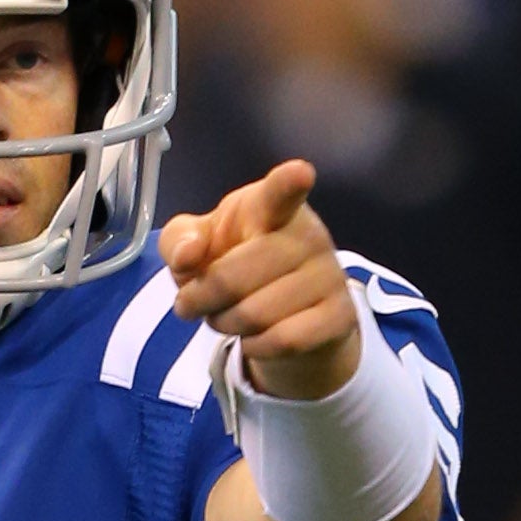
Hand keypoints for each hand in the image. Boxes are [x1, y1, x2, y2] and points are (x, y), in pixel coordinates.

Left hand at [159, 160, 358, 400]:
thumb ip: (180, 240)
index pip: (279, 193)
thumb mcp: (197, 245)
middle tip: (195, 303)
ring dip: (226, 326)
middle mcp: (308, 234)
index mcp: (268, 206)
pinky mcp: (340, 314)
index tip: (300, 173)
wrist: (287, 311)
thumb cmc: (235, 262)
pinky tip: (254, 338)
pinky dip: (256, 347)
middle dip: (201, 299)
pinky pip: (285, 340)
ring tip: (227, 317)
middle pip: (233, 278)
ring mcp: (329, 274)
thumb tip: (188, 256)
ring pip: (256, 315)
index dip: (288, 183)